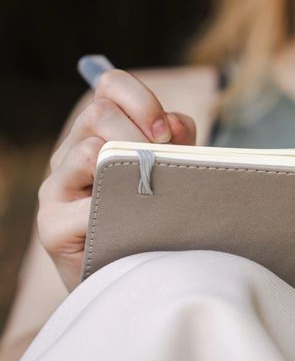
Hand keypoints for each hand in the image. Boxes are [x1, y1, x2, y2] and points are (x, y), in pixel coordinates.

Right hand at [37, 69, 195, 291]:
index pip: (110, 86)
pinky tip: (137, 221)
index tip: (165, 132)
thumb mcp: (170, 168)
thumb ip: (175, 141)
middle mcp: (70, 152)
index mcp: (97, 131)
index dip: (141, 99)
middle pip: (98, 113)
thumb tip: (173, 125)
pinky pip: (85, 203)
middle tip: (163, 162)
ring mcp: (56, 188)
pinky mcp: (52, 225)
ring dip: (129, 166)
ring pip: (88, 150)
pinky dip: (118, 207)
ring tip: (152, 190)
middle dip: (140, 134)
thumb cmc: (155, 214)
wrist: (133, 274)